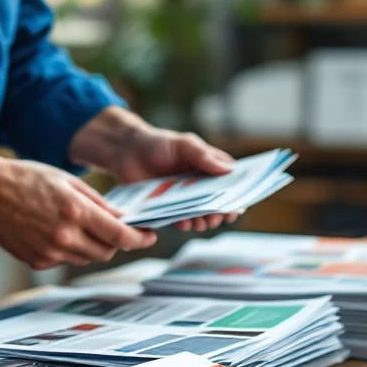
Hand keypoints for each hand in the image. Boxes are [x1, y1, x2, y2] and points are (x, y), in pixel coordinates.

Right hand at [0, 159, 156, 269]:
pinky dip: (70, 250)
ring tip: (82, 227)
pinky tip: (57, 232)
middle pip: (106, 251)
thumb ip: (98, 202)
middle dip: (116, 243)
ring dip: (93, 247)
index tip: (149, 237)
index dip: (140, 239)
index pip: (120, 236)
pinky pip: (65, 261)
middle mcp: (65, 235)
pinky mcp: (37, 261)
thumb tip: (122, 220)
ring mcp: (50, 251)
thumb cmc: (27, 178)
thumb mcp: (68, 181)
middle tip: (116, 230)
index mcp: (76, 211)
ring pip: (86, 258)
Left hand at [70, 106, 241, 232]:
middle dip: (220, 213)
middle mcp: (200, 185)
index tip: (238, 206)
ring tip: (202, 222)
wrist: (128, 152)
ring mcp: (184, 198)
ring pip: (200, 215)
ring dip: (203, 221)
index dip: (236, 196)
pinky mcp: (168, 208)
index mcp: (209, 168)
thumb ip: (204, 156)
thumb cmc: (159, 144)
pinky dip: (184, 223)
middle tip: (217, 216)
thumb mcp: (185, 144)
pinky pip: (180, 220)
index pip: (230, 184)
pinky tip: (184, 222)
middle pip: (218, 204)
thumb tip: (229, 170)